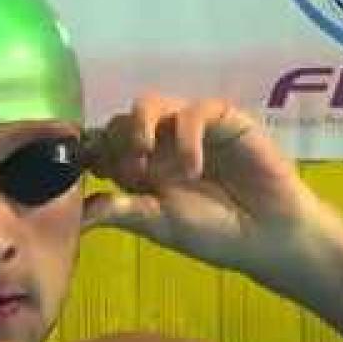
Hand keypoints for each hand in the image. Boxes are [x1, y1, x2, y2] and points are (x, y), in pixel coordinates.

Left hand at [82, 91, 328, 282]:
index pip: (101, 144)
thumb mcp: (157, 224)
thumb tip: (74, 217)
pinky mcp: (219, 119)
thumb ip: (119, 212)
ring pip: (147, 105)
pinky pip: (191, 111)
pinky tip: (193, 168)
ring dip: (139, 130)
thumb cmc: (213, 233)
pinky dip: (185, 138)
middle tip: (131, 175)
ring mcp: (187, 127)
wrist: (267, 235)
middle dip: (115, 145)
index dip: (91, 153)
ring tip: (147, 163)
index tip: (90, 170)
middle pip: (118, 122)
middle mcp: (158, 143)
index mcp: (138, 168)